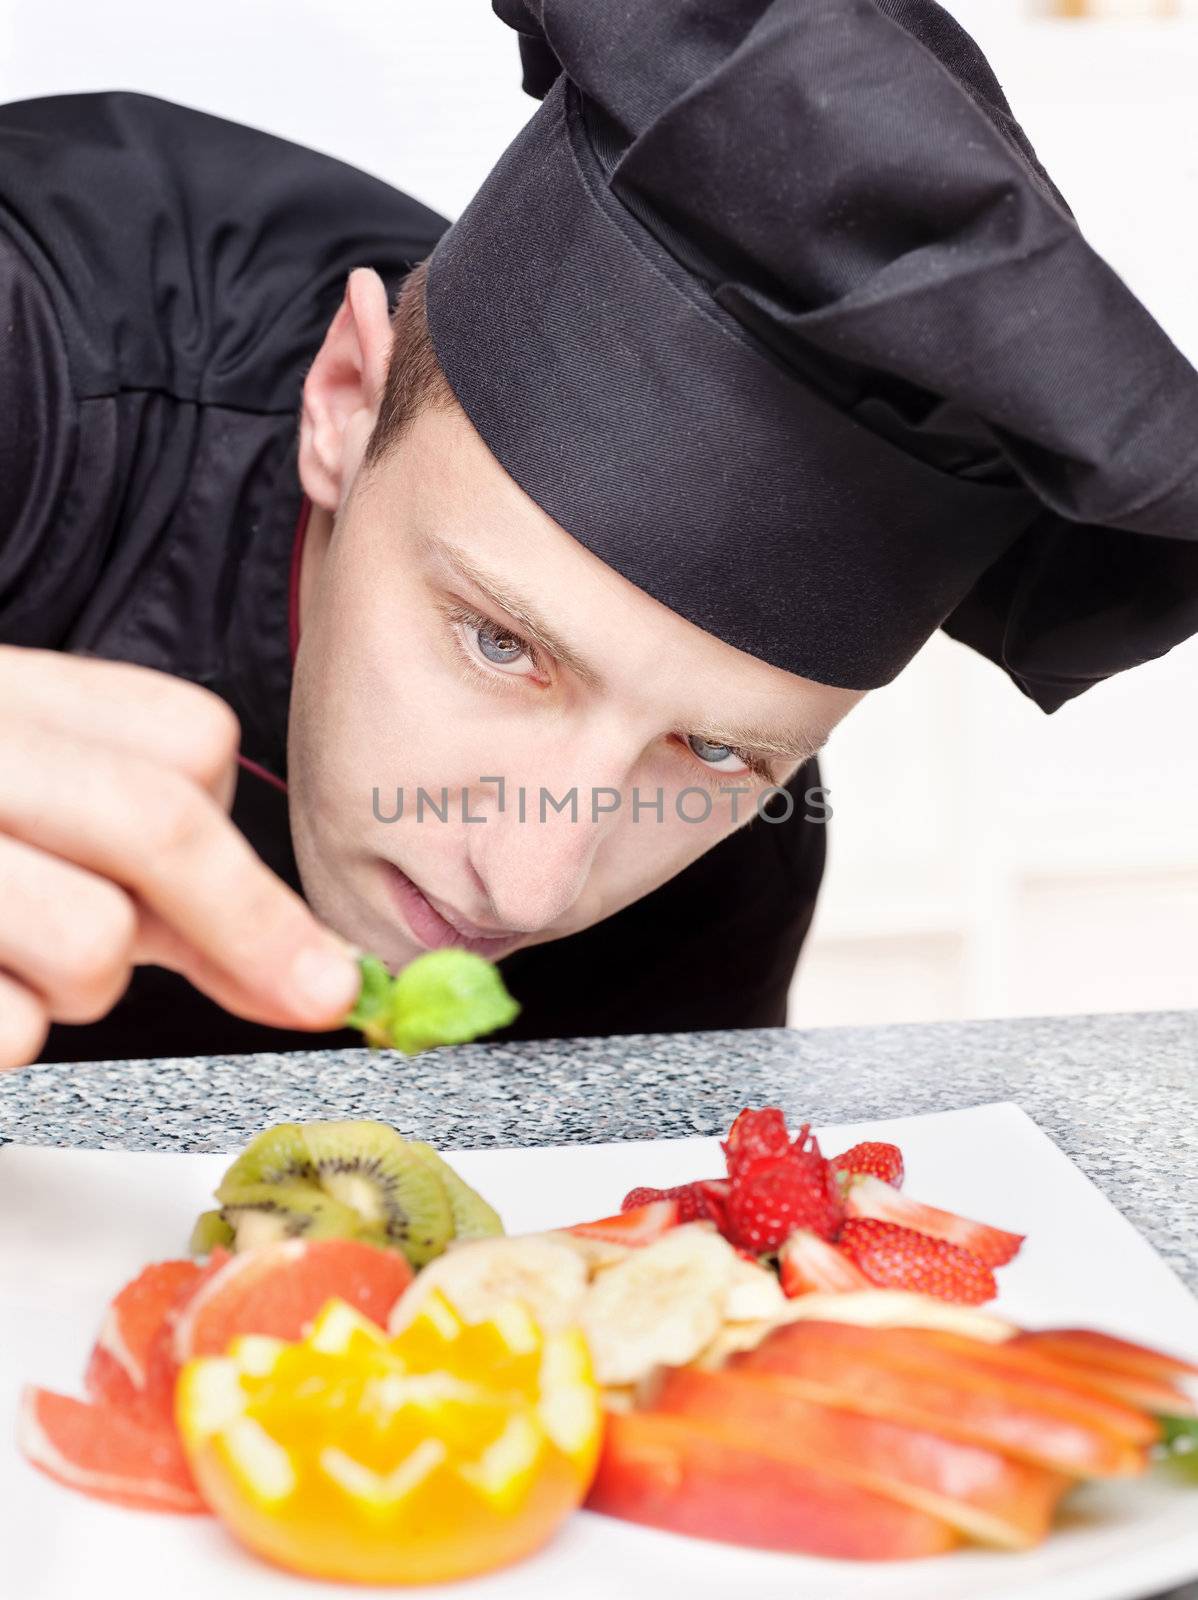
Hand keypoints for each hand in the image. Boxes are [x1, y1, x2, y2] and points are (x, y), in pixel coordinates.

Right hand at [0, 646, 359, 1067]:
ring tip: (20, 954)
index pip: (189, 738)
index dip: (235, 826)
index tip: (250, 891)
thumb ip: (169, 875)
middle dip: (259, 927)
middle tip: (320, 993)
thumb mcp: (43, 809)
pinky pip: (11, 1026)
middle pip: (163, 823)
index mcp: (16, 697)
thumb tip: (319, 974)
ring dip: (83, 983)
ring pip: (94, 942)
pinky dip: (9, 1030)